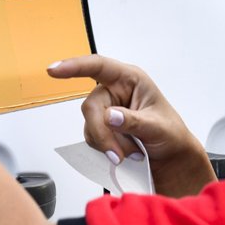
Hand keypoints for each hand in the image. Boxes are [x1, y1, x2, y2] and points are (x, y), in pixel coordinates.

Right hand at [47, 55, 216, 196]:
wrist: (171, 158)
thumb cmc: (170, 134)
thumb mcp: (158, 127)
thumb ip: (134, 121)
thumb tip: (110, 116)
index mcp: (130, 79)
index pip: (99, 66)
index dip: (75, 66)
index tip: (54, 70)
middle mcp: (115, 91)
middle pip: (91, 106)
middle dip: (102, 132)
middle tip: (118, 154)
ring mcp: (107, 109)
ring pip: (90, 124)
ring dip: (107, 143)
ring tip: (131, 153)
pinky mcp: (103, 127)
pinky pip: (92, 137)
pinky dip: (105, 148)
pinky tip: (123, 154)